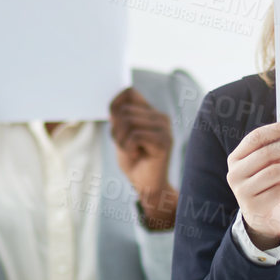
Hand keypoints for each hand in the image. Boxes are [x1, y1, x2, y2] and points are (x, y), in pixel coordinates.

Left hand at [109, 86, 174, 211]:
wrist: (148, 187)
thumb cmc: (134, 162)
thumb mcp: (121, 135)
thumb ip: (119, 118)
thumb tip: (114, 107)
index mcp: (151, 112)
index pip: (129, 92)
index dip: (114, 106)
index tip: (116, 126)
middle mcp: (161, 117)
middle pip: (124, 110)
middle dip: (116, 130)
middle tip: (124, 146)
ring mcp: (164, 128)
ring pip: (128, 122)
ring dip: (121, 140)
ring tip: (130, 151)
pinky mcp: (164, 141)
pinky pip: (134, 136)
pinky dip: (128, 148)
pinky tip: (136, 155)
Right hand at [227, 119, 279, 250]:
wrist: (263, 219)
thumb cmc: (268, 187)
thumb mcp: (268, 167)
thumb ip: (277, 153)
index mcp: (236, 158)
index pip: (256, 138)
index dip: (277, 130)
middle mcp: (235, 173)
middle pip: (266, 153)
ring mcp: (243, 191)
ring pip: (274, 172)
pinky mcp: (254, 207)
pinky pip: (279, 191)